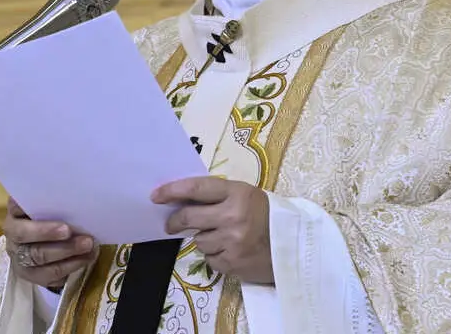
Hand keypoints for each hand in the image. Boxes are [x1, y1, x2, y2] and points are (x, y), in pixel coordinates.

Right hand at [3, 198, 96, 289]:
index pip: (15, 207)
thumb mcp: (50, 210)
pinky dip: (70, 267)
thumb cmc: (52, 221)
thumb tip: (76, 198)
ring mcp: (20, 259)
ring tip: (88, 246)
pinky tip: (86, 259)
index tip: (47, 206)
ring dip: (66, 252)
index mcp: (15, 215)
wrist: (49, 248)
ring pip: (38, 258)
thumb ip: (55, 205)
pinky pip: (49, 275)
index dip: (26, 206)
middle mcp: (13, 237)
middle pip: (23, 235)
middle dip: (48, 233)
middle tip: (70, 230)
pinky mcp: (32, 277)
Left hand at [152, 177, 273, 283]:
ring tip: (224, 238)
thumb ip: (218, 197)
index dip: (172, 191)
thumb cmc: (267, 216)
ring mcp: (232, 241)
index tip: (155, 196)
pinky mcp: (233, 263)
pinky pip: (210, 259)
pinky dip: (216, 256)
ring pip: (199, 241)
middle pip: (189, 217)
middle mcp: (233, 216)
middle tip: (171, 225)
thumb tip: (181, 200)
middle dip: (175, 221)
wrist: (295, 246)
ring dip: (204, 239)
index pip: (196, 188)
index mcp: (237, 193)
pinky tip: (231, 251)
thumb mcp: (246, 196)